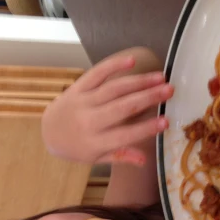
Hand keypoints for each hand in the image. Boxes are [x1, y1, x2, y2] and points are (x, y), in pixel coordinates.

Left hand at [42, 49, 172, 165]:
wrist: (49, 133)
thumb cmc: (78, 148)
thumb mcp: (96, 158)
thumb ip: (120, 156)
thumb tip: (144, 159)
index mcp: (95, 142)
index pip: (125, 135)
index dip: (146, 128)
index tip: (166, 121)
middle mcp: (89, 121)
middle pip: (122, 107)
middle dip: (148, 98)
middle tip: (170, 90)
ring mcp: (83, 102)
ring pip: (114, 89)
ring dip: (139, 81)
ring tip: (160, 77)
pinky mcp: (77, 88)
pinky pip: (96, 73)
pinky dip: (113, 65)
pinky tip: (132, 61)